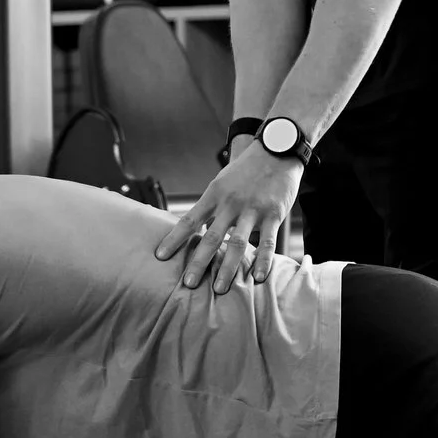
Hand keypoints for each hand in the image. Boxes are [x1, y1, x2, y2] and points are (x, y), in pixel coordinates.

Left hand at [152, 140, 303, 291]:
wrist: (277, 148)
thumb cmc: (246, 168)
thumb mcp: (222, 181)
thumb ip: (210, 205)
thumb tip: (193, 228)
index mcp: (214, 194)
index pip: (189, 220)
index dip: (174, 239)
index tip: (160, 257)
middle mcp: (231, 203)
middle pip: (211, 237)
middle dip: (199, 262)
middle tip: (189, 284)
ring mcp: (253, 209)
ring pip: (238, 243)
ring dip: (228, 268)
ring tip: (220, 290)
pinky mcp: (274, 214)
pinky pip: (267, 242)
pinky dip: (262, 261)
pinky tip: (257, 277)